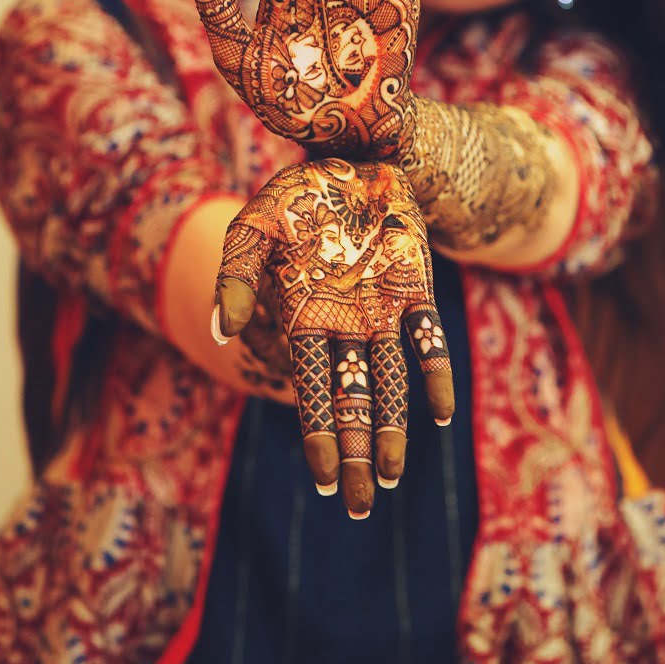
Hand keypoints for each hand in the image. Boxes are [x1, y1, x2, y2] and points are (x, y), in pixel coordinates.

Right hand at [211, 158, 453, 516]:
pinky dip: (435, 374)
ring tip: (390, 476)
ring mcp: (383, 310)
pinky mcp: (416, 288)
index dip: (319, 434)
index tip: (324, 476)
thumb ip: (235, 274)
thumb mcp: (254, 227)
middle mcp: (345, 324)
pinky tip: (440, 414)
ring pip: (390, 382)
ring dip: (391, 428)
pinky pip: (428, 339)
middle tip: (360, 505)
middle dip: (353, 453)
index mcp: (305, 317)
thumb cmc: (296, 197)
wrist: (349, 158)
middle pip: (351, 401)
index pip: (312, 390)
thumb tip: (225, 330)